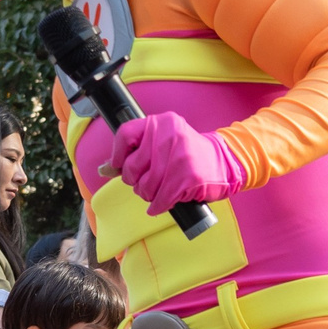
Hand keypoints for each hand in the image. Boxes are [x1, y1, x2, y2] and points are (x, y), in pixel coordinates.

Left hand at [112, 112, 242, 212]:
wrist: (224, 162)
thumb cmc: (188, 154)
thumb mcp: (162, 143)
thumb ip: (135, 152)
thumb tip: (104, 168)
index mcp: (161, 122)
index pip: (125, 134)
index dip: (117, 155)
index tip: (120, 166)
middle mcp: (169, 135)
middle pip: (132, 167)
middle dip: (135, 181)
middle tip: (148, 181)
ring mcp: (179, 156)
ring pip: (145, 186)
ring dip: (148, 195)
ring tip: (159, 190)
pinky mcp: (187, 177)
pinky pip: (160, 199)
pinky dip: (158, 206)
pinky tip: (162, 203)